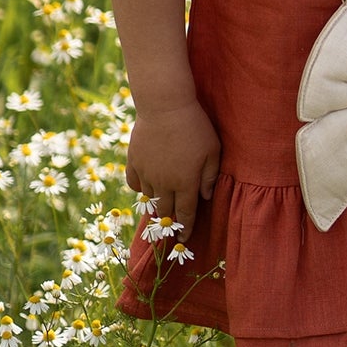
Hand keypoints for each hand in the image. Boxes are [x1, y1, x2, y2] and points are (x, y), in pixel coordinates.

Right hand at [125, 97, 220, 247]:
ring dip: (157, 204)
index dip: (186, 229)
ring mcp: (146, 173)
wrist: (165, 106)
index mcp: (185, 183)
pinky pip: (134, 184)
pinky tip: (147, 185)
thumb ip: (210, 176)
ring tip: (162, 204)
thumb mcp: (213, 150)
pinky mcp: (133, 162)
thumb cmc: (195, 126)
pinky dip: (140, 188)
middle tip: (172, 227)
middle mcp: (164, 183)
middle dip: (170, 222)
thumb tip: (205, 197)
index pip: (186, 214)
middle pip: (166, 211)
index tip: (184, 240)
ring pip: (149, 199)